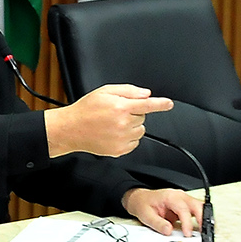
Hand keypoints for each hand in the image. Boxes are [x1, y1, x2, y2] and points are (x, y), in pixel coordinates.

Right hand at [46, 83, 173, 157]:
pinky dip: (128, 138)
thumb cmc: (86, 110)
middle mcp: (123, 124)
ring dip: (132, 126)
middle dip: (134, 113)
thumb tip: (145, 94)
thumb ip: (127, 91)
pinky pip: (134, 143)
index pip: (147, 105)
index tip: (169, 104)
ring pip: (140, 131)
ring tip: (114, 124)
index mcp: (120, 107)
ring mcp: (121, 138)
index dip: (161, 104)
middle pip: (142, 117)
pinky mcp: (119, 150)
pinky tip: (113, 133)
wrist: (71, 129)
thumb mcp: (105, 91)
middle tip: (117, 112)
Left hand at [122, 186, 201, 236]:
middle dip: (203, 219)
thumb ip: (158, 224)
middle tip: (205, 233)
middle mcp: (180, 196)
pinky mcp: (187, 206)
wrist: (142, 199)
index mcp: (170, 196)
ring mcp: (185, 200)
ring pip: (200, 207)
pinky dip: (203, 219)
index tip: (187, 234)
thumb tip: (169, 231)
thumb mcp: (146, 215)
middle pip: (197, 205)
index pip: (183, 209)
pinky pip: (198, 211)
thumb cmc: (144, 204)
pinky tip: (204, 229)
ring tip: (208, 232)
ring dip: (205, 219)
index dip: (187, 223)